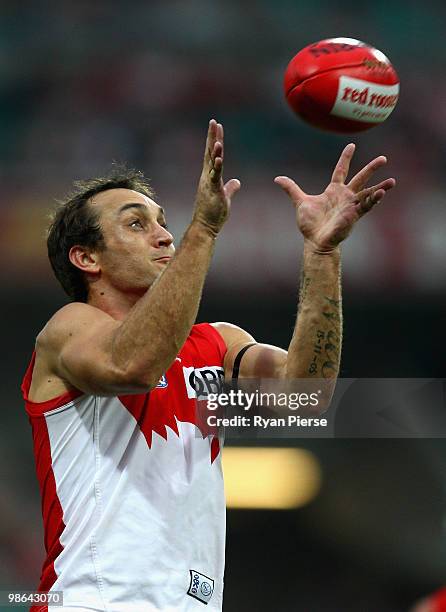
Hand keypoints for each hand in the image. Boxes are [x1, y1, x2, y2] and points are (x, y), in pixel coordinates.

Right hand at [193, 119, 240, 235]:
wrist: (205, 227)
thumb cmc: (213, 214)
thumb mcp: (225, 197)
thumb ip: (230, 188)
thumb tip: (237, 182)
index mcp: (210, 177)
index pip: (212, 155)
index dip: (214, 140)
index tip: (216, 126)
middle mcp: (207, 177)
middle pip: (210, 153)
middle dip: (212, 137)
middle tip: (213, 122)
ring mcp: (209, 183)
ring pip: (212, 163)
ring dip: (215, 150)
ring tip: (217, 137)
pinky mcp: (213, 191)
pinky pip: (215, 176)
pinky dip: (217, 166)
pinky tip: (219, 156)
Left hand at [274, 144, 395, 252]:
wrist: (315, 241)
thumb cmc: (309, 224)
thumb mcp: (300, 202)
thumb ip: (291, 189)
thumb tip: (277, 178)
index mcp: (333, 190)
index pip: (341, 170)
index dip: (345, 158)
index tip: (352, 145)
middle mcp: (345, 196)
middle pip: (360, 178)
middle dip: (371, 168)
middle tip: (384, 158)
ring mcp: (351, 205)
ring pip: (368, 193)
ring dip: (380, 187)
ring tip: (392, 181)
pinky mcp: (354, 215)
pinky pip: (367, 206)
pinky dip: (374, 200)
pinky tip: (382, 193)